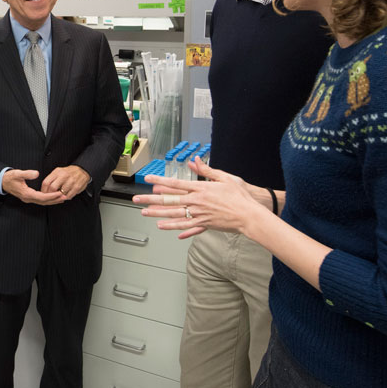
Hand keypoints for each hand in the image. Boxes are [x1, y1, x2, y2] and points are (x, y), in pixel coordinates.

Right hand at [2, 169, 65, 204]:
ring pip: (42, 202)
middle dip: (55, 200)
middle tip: (65, 197)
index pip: (42, 197)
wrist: (2, 181)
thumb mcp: (18, 173)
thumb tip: (37, 173)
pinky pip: (40, 200)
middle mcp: (28, 198)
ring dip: (52, 201)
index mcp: (26, 194)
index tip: (60, 193)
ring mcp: (28, 199)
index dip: (51, 196)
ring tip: (62, 198)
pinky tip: (53, 197)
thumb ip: (27, 173)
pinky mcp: (28, 197)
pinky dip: (48, 200)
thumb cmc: (9, 178)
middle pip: (44, 202)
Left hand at [40, 165, 89, 198]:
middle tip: (51, 197)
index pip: (46, 182)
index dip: (44, 190)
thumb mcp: (58, 172)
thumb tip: (44, 189)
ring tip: (59, 196)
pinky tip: (65, 196)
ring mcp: (71, 181)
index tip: (43, 194)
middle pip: (52, 188)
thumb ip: (51, 179)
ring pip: (60, 193)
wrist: (82, 171)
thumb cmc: (68, 173)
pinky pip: (68, 196)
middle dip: (50, 195)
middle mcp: (64, 175)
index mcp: (57, 172)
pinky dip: (66, 198)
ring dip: (59, 197)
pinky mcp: (77, 187)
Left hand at [131, 157, 265, 238]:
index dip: (160, 181)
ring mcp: (200, 214)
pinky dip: (174, 226)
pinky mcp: (204, 224)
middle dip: (151, 199)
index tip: (147, 179)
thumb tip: (194, 161)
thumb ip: (207, 170)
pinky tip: (163, 226)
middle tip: (136, 199)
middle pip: (170, 200)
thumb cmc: (240, 195)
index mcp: (201, 188)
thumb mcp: (225, 178)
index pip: (175, 183)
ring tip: (144, 213)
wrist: (250, 215)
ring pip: (174, 214)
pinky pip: (186, 226)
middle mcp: (197, 201)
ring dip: (158, 213)